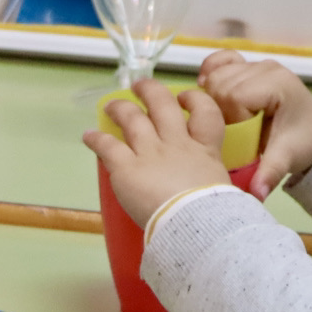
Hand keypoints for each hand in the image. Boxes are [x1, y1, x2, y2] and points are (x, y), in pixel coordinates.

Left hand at [83, 79, 231, 227]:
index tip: (185, 98)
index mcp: (205, 151)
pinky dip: (96, 139)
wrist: (196, 224)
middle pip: (162, 105)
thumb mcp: (222, 190)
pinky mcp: (127, 168)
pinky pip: (108, 146)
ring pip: (132, 118)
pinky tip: (88, 136)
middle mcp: (176, 144)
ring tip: (111, 105)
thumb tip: (212, 195)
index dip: (195, 100)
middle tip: (141, 87)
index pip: (205, 113)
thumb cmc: (214, 215)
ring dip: (120, 108)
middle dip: (150, 91)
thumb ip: (212, 182)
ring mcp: (150, 153)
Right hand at [195, 52, 311, 196]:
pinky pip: (223, 59)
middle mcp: (267, 68)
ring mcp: (259, 64)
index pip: (234, 95)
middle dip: (218, 109)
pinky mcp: (252, 66)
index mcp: (276, 85)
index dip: (228, 117)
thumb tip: (256, 195)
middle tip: (230, 131)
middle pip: (221, 83)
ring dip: (213, 96)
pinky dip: (212, 69)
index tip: (238, 136)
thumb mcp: (286, 159)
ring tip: (223, 118)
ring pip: (217, 74)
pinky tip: (205, 84)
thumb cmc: (304, 144)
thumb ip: (269, 173)